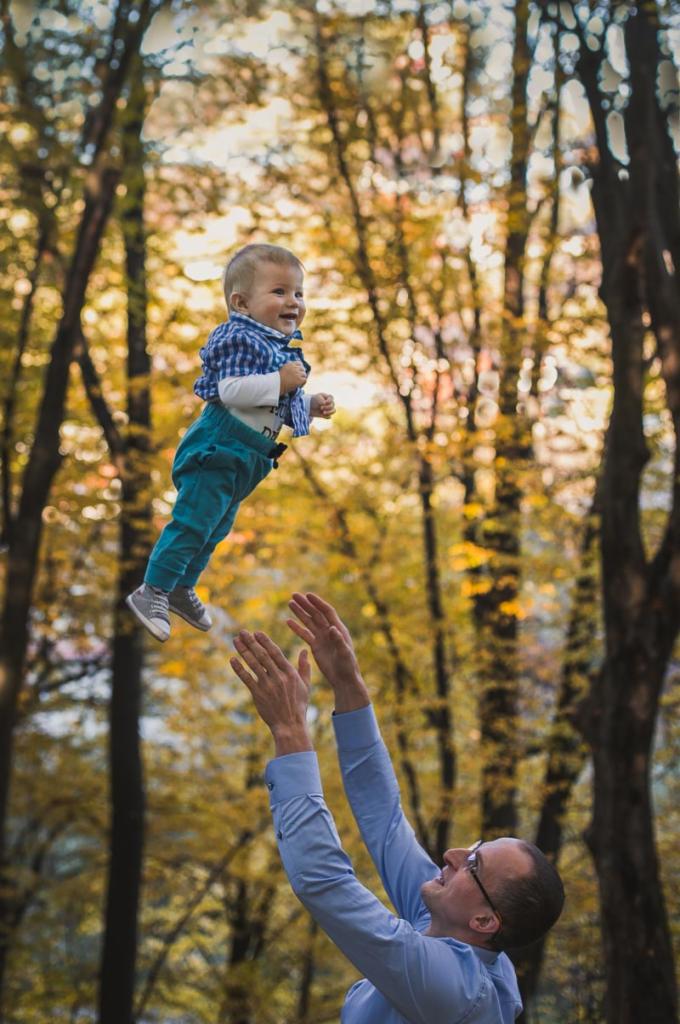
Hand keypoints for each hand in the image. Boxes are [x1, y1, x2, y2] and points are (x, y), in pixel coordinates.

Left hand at [231, 630, 313, 754]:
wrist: (290, 725)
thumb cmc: (299, 706)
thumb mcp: (305, 685)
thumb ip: (304, 667)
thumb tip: (304, 651)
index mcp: (290, 673)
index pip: (275, 653)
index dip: (265, 641)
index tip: (257, 632)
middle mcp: (278, 677)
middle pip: (262, 656)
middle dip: (251, 642)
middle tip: (242, 632)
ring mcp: (267, 686)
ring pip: (253, 665)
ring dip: (243, 651)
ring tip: (236, 641)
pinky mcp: (258, 695)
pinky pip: (246, 679)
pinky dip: (239, 668)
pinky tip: (232, 659)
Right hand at [279, 361, 307, 394]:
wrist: (277, 385)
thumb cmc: (278, 379)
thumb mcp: (283, 369)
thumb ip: (289, 367)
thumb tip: (294, 367)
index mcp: (290, 364)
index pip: (299, 363)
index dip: (300, 367)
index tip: (299, 371)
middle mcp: (294, 368)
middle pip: (303, 369)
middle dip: (301, 373)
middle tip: (299, 378)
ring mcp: (297, 374)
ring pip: (304, 374)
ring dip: (302, 378)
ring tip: (298, 383)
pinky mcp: (299, 380)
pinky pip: (305, 380)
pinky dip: (303, 383)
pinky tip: (299, 386)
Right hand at [287, 593, 369, 712]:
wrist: (343, 679)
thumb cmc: (348, 667)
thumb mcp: (344, 653)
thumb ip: (338, 640)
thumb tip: (331, 628)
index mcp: (338, 629)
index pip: (327, 611)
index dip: (318, 603)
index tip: (307, 595)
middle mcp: (330, 630)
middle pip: (316, 613)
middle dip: (306, 604)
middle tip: (294, 595)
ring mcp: (322, 637)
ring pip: (309, 621)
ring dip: (300, 612)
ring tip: (290, 603)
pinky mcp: (316, 646)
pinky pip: (305, 634)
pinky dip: (297, 627)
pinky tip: (288, 621)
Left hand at [310, 393, 335, 417]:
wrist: (310, 407)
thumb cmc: (314, 400)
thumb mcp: (317, 398)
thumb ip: (321, 400)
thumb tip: (325, 403)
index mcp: (328, 397)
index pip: (332, 398)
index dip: (329, 401)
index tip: (324, 402)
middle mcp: (330, 403)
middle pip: (332, 405)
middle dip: (327, 407)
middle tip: (321, 408)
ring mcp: (329, 409)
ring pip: (333, 411)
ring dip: (329, 412)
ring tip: (323, 412)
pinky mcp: (327, 414)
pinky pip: (329, 416)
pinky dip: (327, 416)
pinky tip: (323, 415)